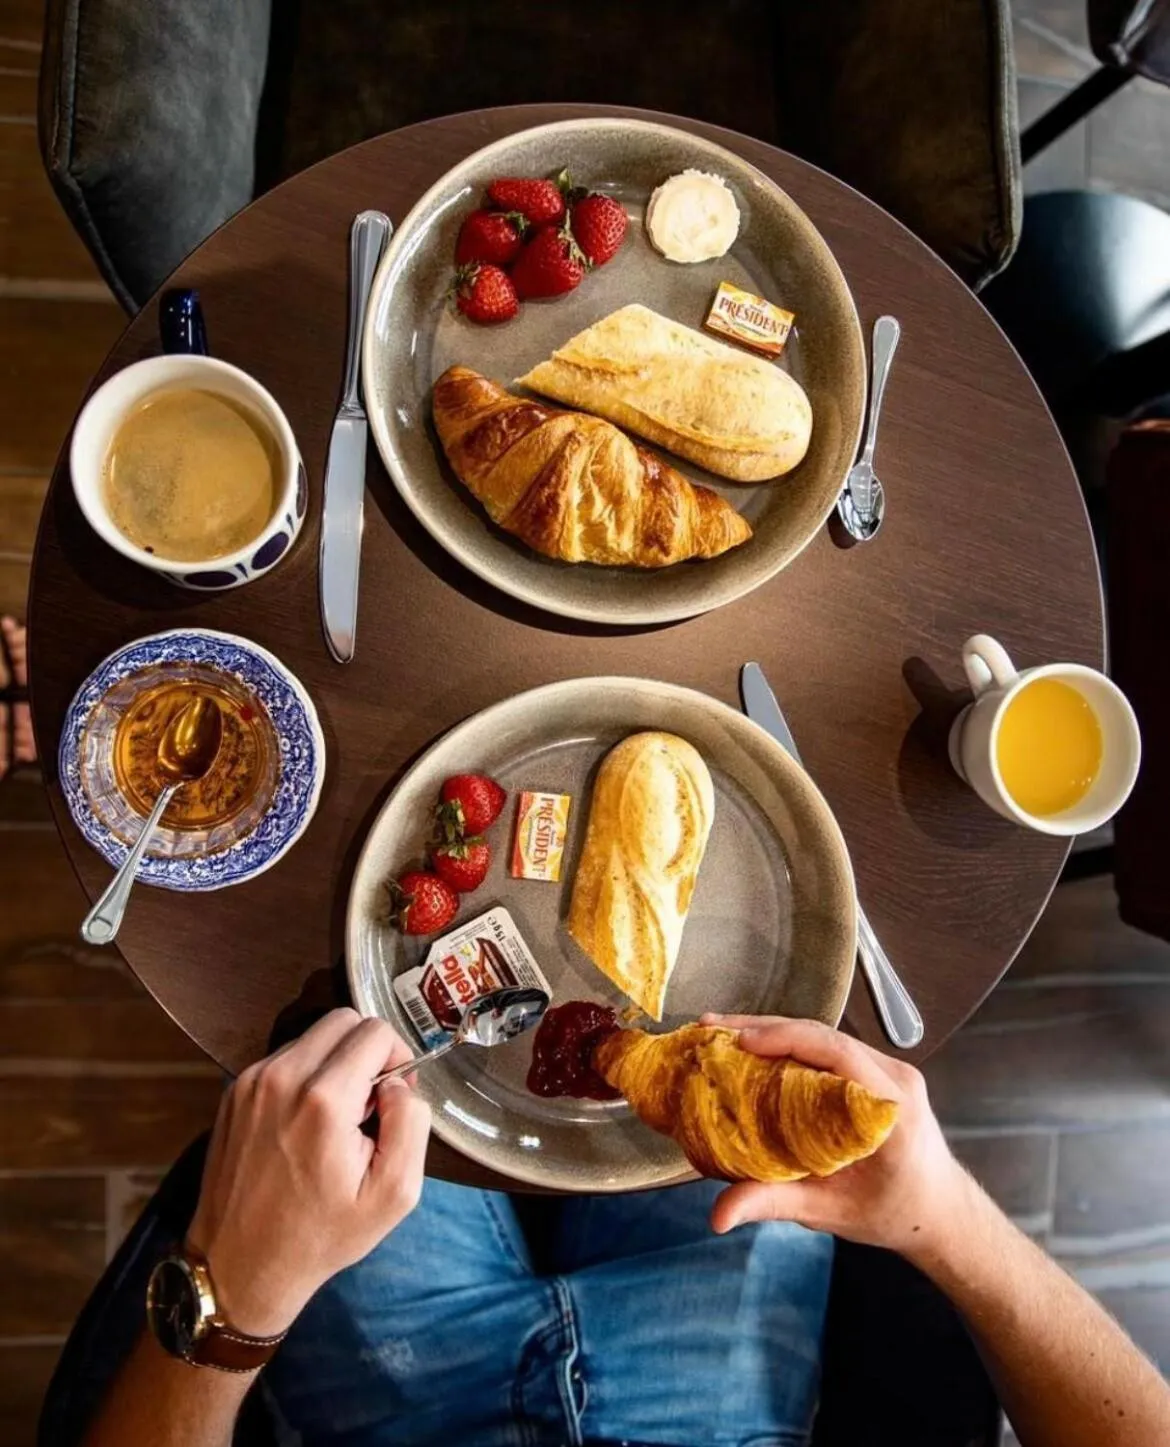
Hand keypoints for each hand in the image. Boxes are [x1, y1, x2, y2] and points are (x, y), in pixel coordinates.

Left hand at [186, 1008, 430, 1335]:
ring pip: (312, 1036)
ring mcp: (250, 1081)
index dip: (397, 1059)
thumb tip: (399, 1082)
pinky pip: (284, 1058)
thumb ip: (411, 1123)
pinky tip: (304, 1124)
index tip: (393, 1098)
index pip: (376, 1032)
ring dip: (334, 1063)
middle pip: (344, 1020)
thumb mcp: (394, 1195)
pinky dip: (304, 1076)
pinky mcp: (233, 1091)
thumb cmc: (320, 1235)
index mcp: (323, 1099)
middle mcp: (281, 1077)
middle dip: (367, 1052)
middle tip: (368, 1104)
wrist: (239, 1266)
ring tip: (334, 1119)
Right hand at [702, 1014, 966, 1256]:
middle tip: (712, 1029)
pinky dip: (790, 1045)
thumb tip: (719, 1216)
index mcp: (890, 1110)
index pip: (837, 1053)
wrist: (937, 1211)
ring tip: (723, 1035)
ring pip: (825, 1036)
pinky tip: (756, 1049)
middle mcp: (895, 1079)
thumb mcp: (831, 1211)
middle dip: (765, 1028)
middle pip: (825, 1036)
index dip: (786, 1039)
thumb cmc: (892, 1213)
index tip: (740, 1041)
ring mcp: (891, 1070)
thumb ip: (775, 1204)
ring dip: (774, 1032)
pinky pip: (831, 1047)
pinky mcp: (879, 1070)